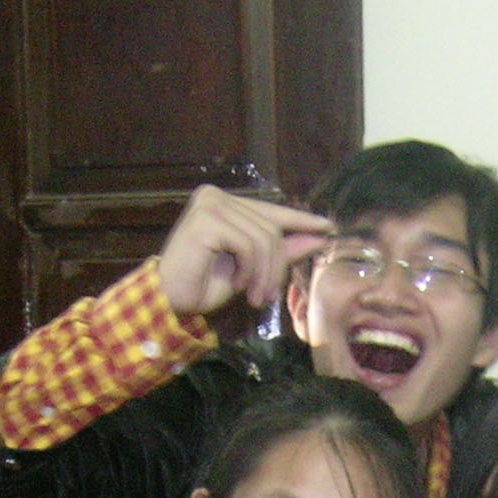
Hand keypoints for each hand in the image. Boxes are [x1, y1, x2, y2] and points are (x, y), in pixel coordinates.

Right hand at [155, 185, 332, 318]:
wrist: (170, 301)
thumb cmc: (204, 285)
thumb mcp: (251, 268)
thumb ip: (280, 250)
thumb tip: (317, 237)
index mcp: (225, 203)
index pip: (271, 210)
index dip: (300, 221)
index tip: (327, 228)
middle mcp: (216, 196)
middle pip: (270, 228)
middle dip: (276, 266)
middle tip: (267, 297)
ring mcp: (209, 204)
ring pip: (263, 238)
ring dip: (263, 274)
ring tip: (254, 297)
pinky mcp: (206, 219)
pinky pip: (247, 245)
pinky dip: (248, 271)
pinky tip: (236, 285)